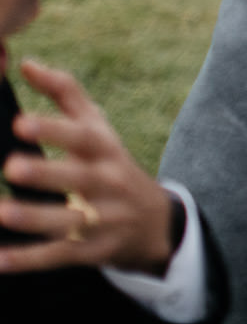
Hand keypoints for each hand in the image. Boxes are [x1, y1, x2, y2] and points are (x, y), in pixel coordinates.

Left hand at [0, 58, 174, 275]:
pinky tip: (0, 260)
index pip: (82, 137)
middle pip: (78, 179)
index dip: (54, 130)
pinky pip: (59, 256)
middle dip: (46, 174)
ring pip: (67, 221)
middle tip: (12, 167)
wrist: (153, 222)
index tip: (20, 124)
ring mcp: (102, 219)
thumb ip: (64, 93)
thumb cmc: (110, 165)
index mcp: (105, 149)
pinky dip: (29, 260)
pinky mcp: (92, 252)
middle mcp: (107, 183)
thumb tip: (25, 63)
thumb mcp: (98, 129)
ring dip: (33, 219)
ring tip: (2, 212)